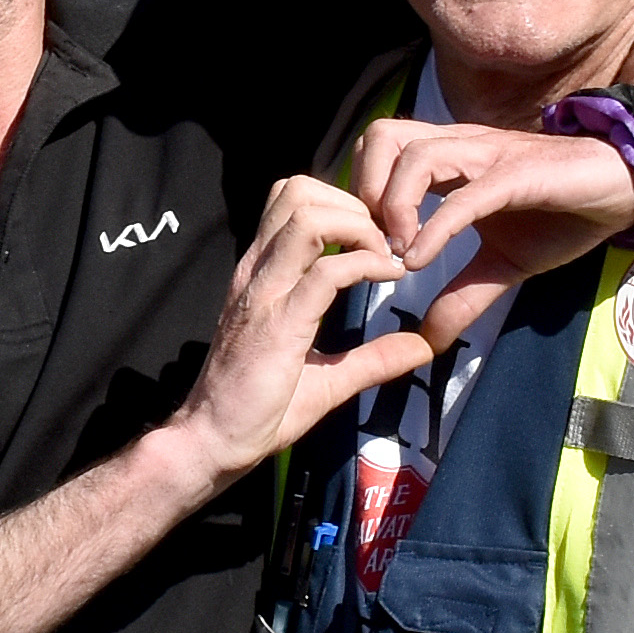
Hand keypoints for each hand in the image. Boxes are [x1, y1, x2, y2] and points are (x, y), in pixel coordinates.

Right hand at [150, 175, 435, 495]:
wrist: (211, 443)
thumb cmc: (257, 411)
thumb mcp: (325, 379)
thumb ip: (371, 358)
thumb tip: (422, 347)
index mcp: (261, 274)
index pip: (291, 197)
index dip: (341, 202)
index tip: (376, 239)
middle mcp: (256, 272)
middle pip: (298, 190)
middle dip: (353, 204)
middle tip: (384, 243)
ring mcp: (263, 294)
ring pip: (308, 215)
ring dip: (358, 227)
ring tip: (383, 258)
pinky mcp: (277, 324)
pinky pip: (325, 270)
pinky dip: (366, 264)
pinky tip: (387, 278)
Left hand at [346, 117, 633, 350]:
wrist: (625, 189)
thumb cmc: (563, 213)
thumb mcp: (505, 263)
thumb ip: (464, 296)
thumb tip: (430, 341)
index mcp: (451, 161)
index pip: (377, 150)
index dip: (357, 194)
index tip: (361, 246)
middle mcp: (461, 148)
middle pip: (382, 137)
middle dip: (362, 190)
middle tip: (372, 242)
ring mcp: (489, 156)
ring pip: (416, 156)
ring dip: (393, 206)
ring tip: (397, 253)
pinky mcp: (519, 174)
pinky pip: (467, 194)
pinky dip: (435, 227)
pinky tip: (420, 259)